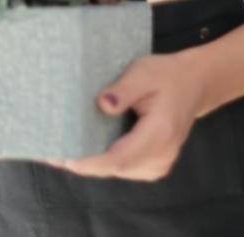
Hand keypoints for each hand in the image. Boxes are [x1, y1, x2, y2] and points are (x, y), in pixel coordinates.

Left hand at [51, 53, 205, 181]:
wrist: (194, 85)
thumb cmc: (167, 76)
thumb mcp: (144, 72)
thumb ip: (123, 90)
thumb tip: (102, 105)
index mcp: (160, 133)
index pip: (120, 158)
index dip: (90, 162)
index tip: (64, 157)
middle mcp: (161, 156)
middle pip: (115, 167)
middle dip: (83, 162)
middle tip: (49, 149)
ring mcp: (159, 165)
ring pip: (117, 170)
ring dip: (91, 162)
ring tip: (60, 148)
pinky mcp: (153, 166)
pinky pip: (123, 167)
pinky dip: (103, 161)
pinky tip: (84, 149)